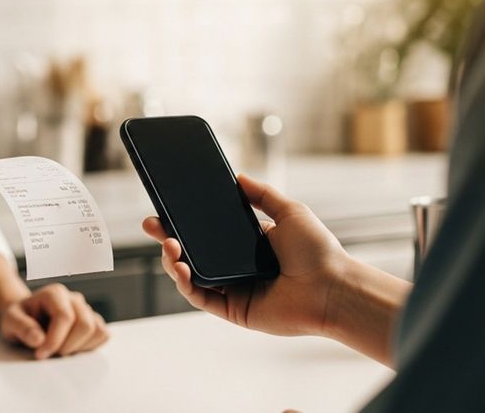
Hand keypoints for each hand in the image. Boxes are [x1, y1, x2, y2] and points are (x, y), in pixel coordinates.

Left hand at [0, 284, 109, 359]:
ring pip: (97, 330)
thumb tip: (38, 339)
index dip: (54, 340)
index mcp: (54, 293)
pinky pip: (103, 335)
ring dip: (79, 347)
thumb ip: (21, 327)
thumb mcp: (10, 321)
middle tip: (49, 353)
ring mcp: (86, 309)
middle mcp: (74, 299)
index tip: (40, 354)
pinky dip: (89, 347)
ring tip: (59, 350)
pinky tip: (71, 348)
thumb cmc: (19, 318)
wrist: (25, 319)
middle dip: (67, 346)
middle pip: (85, 325)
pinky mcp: (94, 321)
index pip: (65, 317)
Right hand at [142, 174, 351, 337]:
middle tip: (152, 223)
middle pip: (193, 252)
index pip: (208, 231)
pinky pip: (201, 297)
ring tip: (168, 245)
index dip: (185, 221)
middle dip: (168, 238)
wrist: (333, 287)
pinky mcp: (233, 309)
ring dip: (172, 260)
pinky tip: (180, 267)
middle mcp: (237, 266)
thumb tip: (238, 176)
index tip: (166, 206)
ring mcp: (233, 288)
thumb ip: (262, 194)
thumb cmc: (318, 251)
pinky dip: (185, 283)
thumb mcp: (290, 211)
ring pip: (191, 275)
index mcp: (248, 244)